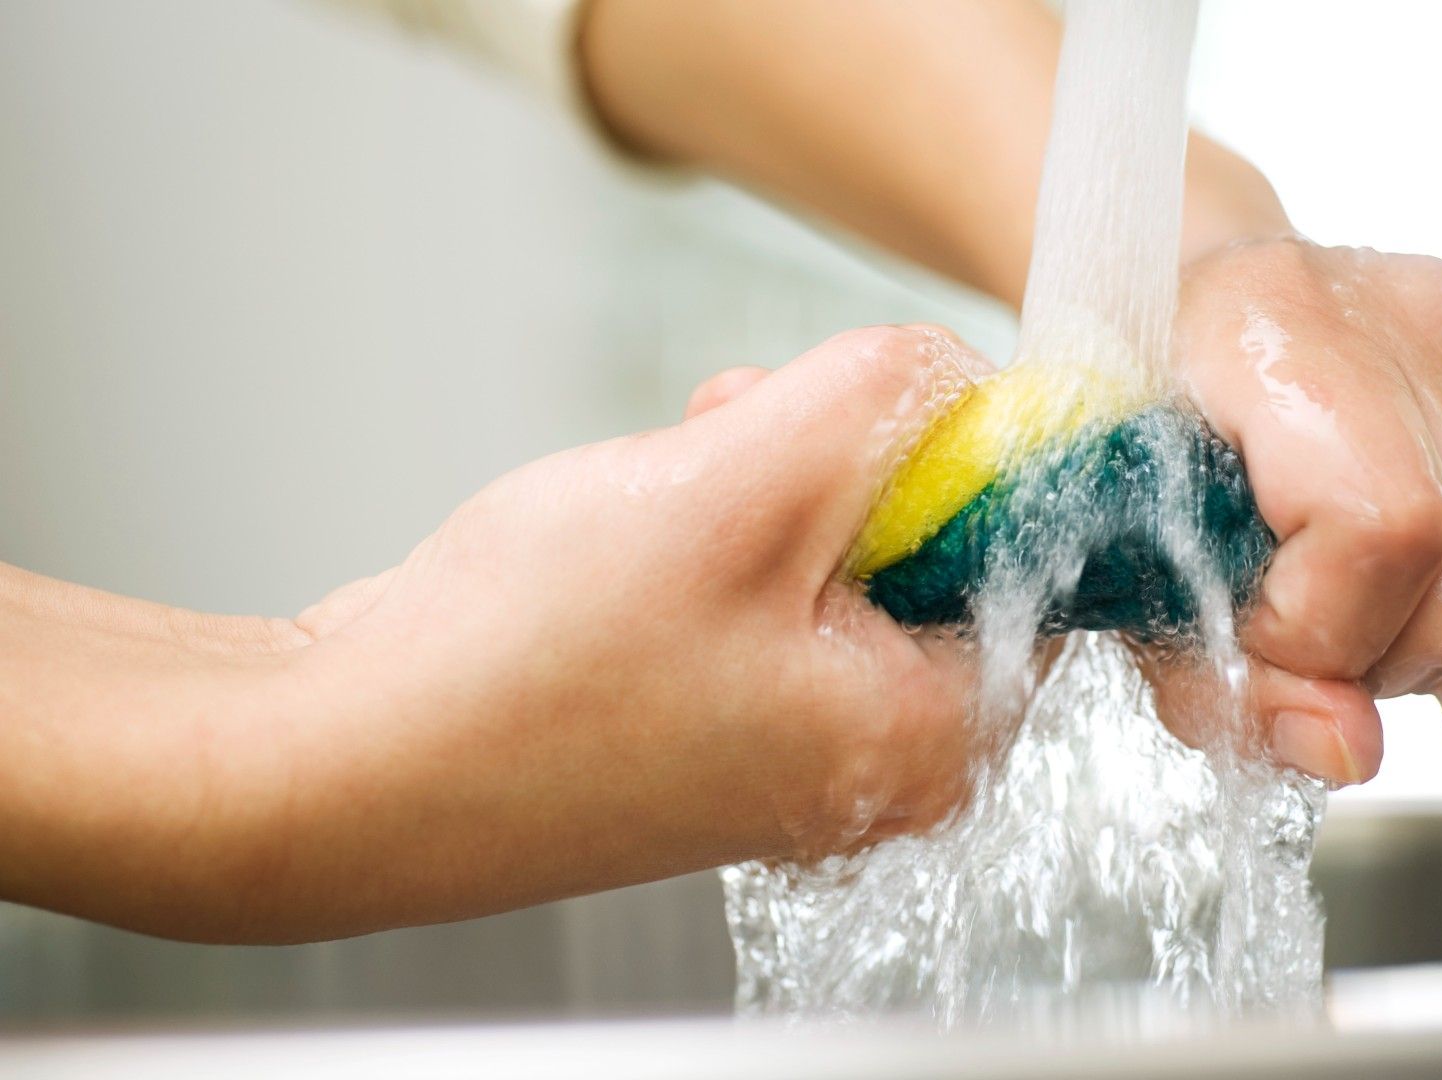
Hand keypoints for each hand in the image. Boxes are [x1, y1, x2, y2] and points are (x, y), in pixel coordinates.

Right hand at [253, 327, 978, 938]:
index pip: (1040, 558)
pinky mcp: (716, 721)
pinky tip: (646, 514)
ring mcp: (790, 747)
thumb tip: (960, 372)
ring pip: (841, 554)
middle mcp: (876, 759)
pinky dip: (722, 529)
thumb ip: (883, 401)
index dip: (965, 447)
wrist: (344, 763)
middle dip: (847, 458)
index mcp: (930, 734)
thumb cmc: (522, 670)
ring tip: (680, 465)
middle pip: (937, 546)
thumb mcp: (738, 483)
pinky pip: (769, 590)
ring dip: (772, 478)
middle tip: (754, 426)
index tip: (875, 406)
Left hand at [1162, 235, 1441, 783]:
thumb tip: (1346, 752)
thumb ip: (1213, 672)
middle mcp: (1416, 314)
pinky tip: (1393, 590)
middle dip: (1373, 665)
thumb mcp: (1120, 555)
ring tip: (1335, 605)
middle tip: (1292, 635)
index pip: (1382, 528)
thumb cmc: (1139, 429)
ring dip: (1421, 655)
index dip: (1314, 627)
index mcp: (1280, 317)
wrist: (1189, 316)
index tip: (1245, 622)